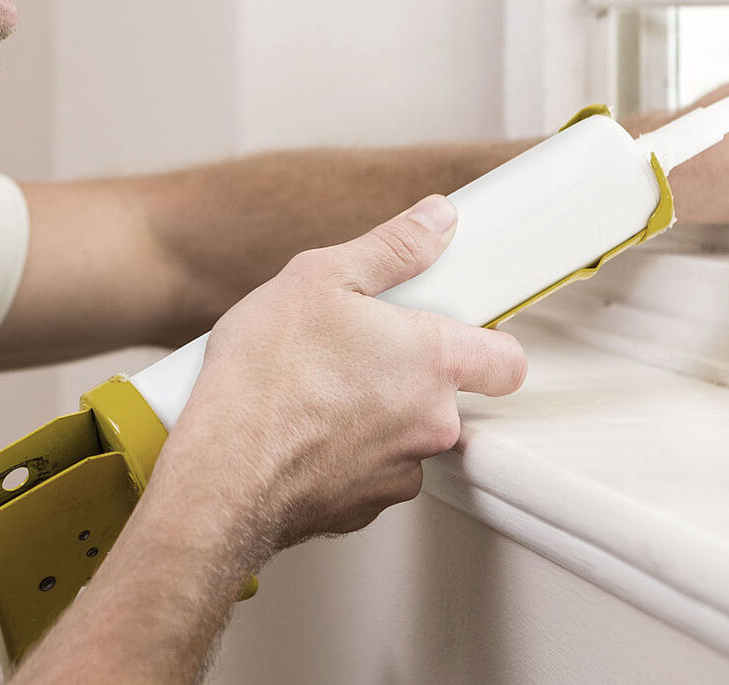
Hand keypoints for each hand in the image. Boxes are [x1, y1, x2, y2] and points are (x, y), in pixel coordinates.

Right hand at [161, 195, 526, 556]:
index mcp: (432, 361)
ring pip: (402, 436)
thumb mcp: (319, 278)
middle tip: (350, 353)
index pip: (507, 360)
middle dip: (404, 376)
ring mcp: (400, 470)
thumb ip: (392, 248)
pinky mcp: (364, 508)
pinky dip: (341, 455)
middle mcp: (430, 422)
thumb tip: (437, 220)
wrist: (221, 470)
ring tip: (312, 393)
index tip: (454, 330)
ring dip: (371, 417)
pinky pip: (367, 472)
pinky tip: (299, 432)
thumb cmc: (264, 377)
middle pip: (443, 396)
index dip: (488, 343)